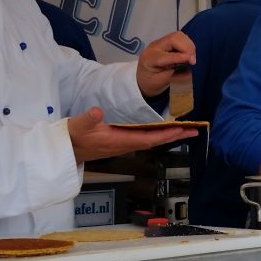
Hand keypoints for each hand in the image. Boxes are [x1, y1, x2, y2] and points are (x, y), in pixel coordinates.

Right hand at [67, 107, 199, 163]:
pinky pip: (144, 139)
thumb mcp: (78, 126)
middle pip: (155, 141)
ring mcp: (124, 145)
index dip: (166, 135)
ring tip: (184, 129)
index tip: (181, 130)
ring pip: (151, 140)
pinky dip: (156, 134)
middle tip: (194, 130)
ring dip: (168, 135)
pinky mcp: (120, 142)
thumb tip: (97, 111)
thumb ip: (87, 119)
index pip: (148, 138)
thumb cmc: (73, 137)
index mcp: (120, 140)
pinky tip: (162, 129)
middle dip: (175, 136)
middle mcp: (125, 145)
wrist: (66, 149)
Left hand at [136, 31, 195, 96]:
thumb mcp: (160, 83)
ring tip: (191, 57)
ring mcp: (160, 43)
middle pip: (173, 39)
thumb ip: (173, 75)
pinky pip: (179, 38)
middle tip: (192, 60)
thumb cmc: (150, 82)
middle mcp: (154, 47)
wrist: (143, 78)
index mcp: (149, 59)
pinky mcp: (166, 42)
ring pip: (178, 36)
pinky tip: (188, 53)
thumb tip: (188, 70)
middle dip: (187, 48)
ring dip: (188, 45)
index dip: (180, 57)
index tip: (191, 61)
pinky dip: (187, 44)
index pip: (166, 56)